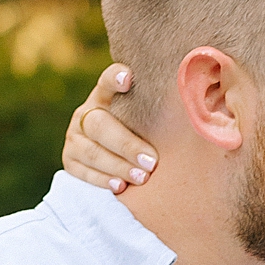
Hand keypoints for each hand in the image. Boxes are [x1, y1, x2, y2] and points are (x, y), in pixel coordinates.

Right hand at [62, 65, 158, 190]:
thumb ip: (158, 112)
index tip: (128, 78)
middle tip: (152, 162)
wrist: (115, 158)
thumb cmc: (142, 135)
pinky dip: (102, 180)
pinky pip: (83, 172)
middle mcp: (85, 114)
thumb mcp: (145, 120)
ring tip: (142, 178)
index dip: (114, 78)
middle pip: (99, 125)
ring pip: (91, 151)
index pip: (106, 81)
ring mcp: (75, 138)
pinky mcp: (69, 161)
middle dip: (127, 145)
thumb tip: (195, 105)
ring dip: (118, 166)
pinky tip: (120, 186)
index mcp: (104, 97)